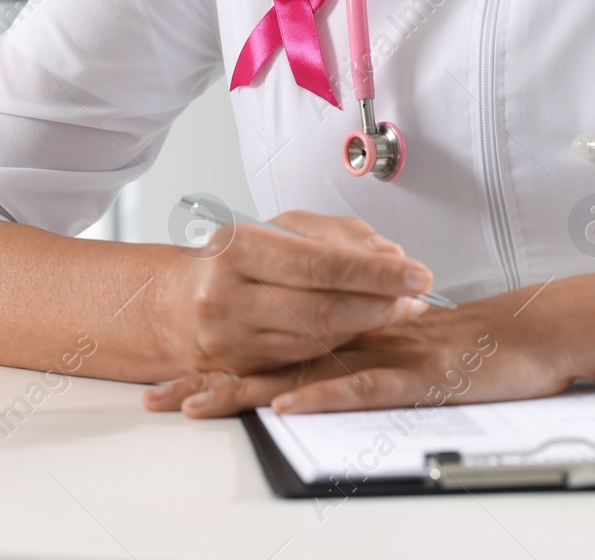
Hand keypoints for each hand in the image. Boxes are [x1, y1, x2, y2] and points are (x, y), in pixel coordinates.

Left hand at [143, 286, 583, 417]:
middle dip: (207, 381)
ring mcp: (382, 356)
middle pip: (269, 363)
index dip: (218, 368)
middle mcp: (354, 342)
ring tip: (194, 405)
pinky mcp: (415, 376)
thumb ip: (365, 363)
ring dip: (246, 391)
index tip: (169, 386)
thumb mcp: (409, 356)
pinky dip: (324, 397)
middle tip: (152, 400)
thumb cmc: (478, 349)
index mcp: (349, 337)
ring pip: (302, 373)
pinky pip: (362, 387)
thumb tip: (322, 386)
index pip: (271, 352)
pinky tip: (288, 407)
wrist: (535, 330)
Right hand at [153, 211, 437, 376]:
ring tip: (398, 308)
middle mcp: (228, 294)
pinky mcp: (242, 366)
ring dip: (368, 323)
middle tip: (416, 296)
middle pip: (322, 307)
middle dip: (380, 303)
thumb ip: (339, 235)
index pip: (320, 264)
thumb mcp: (282, 227)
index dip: (375, 272)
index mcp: (238, 246)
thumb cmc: (237, 259)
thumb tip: (389, 253)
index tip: (416, 273)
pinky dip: (342, 339)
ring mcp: (232, 337)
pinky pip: (306, 356)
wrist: (178, 303)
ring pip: (318, 337)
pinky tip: (362, 324)